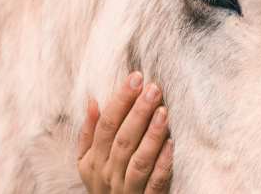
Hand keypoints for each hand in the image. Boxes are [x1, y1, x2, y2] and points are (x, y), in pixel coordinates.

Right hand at [77, 71, 172, 193]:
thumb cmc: (103, 181)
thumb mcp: (88, 161)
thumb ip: (90, 133)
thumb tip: (93, 102)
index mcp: (93, 161)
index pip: (106, 125)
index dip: (121, 100)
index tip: (136, 77)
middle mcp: (108, 175)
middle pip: (123, 140)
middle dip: (139, 112)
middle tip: (154, 88)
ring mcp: (127, 190)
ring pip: (139, 161)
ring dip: (152, 136)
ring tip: (164, 111)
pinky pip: (154, 184)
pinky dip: (163, 165)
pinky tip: (172, 146)